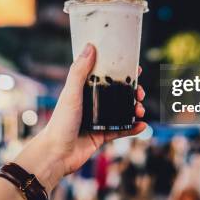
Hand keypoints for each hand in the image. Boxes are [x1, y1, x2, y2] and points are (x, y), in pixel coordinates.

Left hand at [14, 43, 146, 191]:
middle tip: (140, 93)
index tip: (136, 68)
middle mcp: (91, 102)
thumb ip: (80, 71)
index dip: (121, 71)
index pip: (105, 75)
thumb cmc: (60, 122)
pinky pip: (121, 130)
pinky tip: (142, 126)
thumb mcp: (71, 93)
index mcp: (83, 90)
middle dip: (132, 92)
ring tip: (140, 111)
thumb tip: (90, 46)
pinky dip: (132, 127)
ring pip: (121, 110)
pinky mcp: (101, 135)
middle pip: (117, 93)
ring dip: (134, 109)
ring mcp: (97, 119)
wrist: (56, 154)